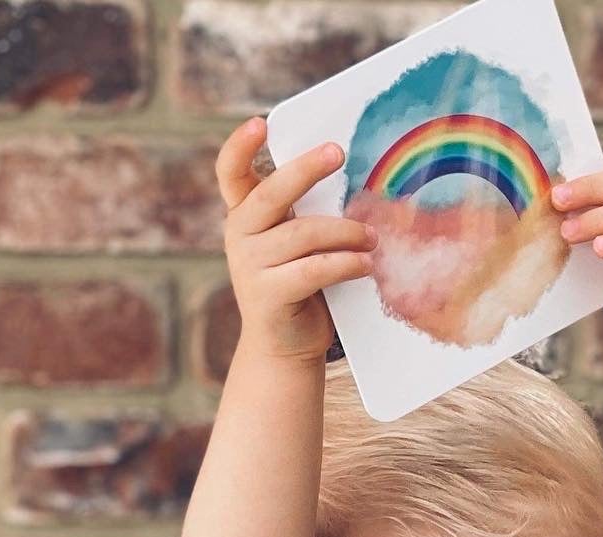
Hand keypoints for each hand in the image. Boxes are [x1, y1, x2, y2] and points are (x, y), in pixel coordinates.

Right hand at [215, 117, 377, 362]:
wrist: (286, 347)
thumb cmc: (300, 286)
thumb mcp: (296, 243)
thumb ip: (305, 214)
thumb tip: (355, 184)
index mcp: (244, 214)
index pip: (230, 172)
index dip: (240, 146)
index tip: (260, 123)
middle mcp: (239, 235)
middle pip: (271, 194)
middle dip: (306, 169)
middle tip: (338, 153)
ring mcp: (249, 266)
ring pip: (303, 234)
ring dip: (345, 232)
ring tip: (372, 237)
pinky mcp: (268, 295)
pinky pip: (314, 269)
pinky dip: (345, 264)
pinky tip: (366, 264)